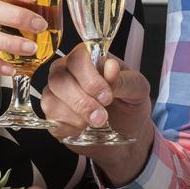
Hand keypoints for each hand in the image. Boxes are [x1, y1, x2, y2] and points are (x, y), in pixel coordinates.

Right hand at [42, 43, 153, 183]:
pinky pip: (52, 121)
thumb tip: (111, 69)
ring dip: (77, 117)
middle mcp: (66, 71)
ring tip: (98, 122)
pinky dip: (70, 129)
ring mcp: (55, 92)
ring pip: (52, 101)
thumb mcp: (138, 89)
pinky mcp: (52, 115)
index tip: (107, 97)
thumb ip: (125, 79)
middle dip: (82, 102)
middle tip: (102, 117)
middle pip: (59, 80)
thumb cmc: (129, 102)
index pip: (78, 58)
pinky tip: (84, 128)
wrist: (125, 130)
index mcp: (88, 57)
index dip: (90, 79)